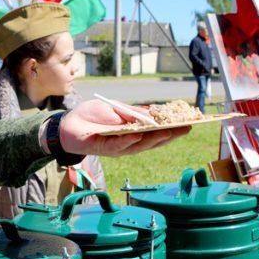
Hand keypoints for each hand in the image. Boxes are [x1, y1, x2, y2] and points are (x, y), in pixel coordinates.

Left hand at [59, 100, 190, 156]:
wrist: (69, 124)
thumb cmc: (92, 116)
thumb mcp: (117, 110)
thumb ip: (134, 113)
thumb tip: (155, 112)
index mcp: (135, 133)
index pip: (157, 133)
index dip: (173, 129)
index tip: (190, 122)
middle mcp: (129, 143)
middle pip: (153, 141)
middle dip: (170, 135)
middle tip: (186, 128)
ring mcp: (118, 148)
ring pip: (139, 145)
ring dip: (153, 139)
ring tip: (167, 131)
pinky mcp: (103, 148)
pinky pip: (118, 145)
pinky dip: (127, 140)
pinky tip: (137, 135)